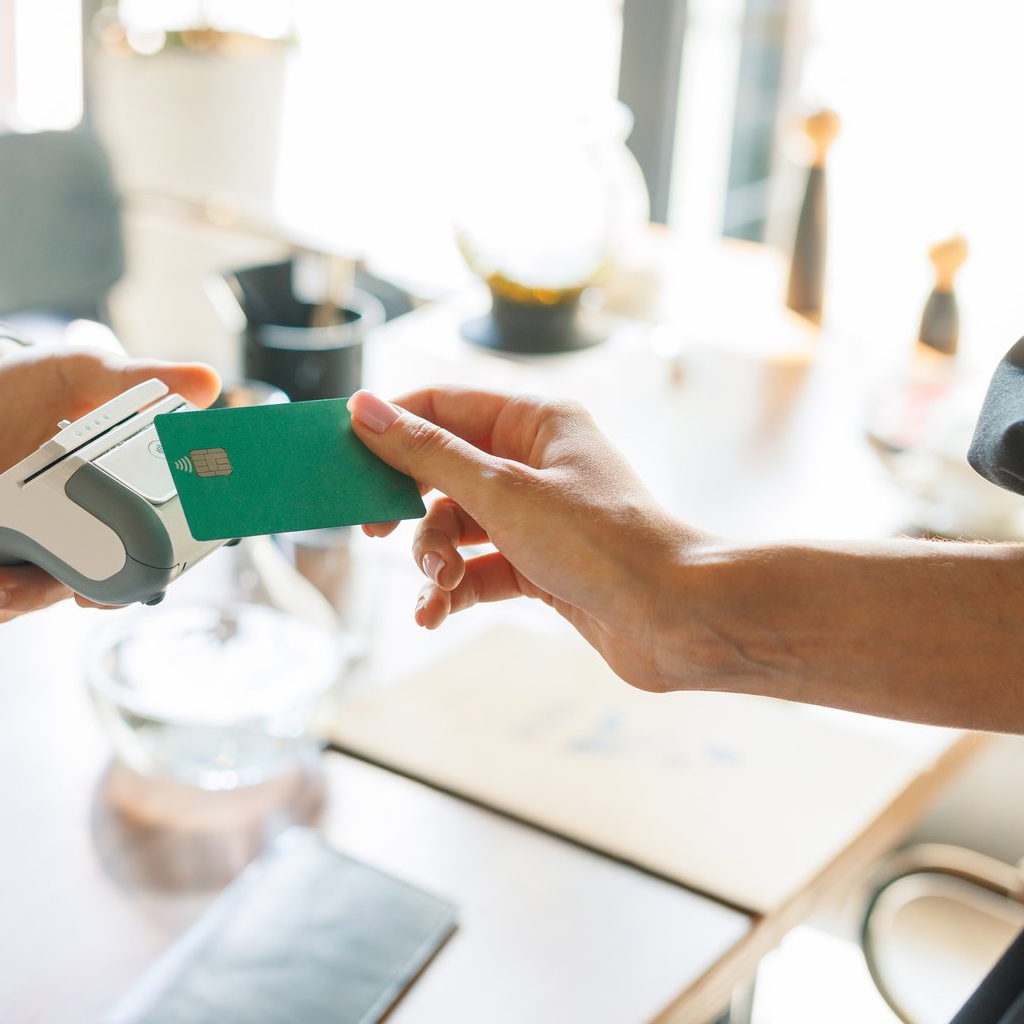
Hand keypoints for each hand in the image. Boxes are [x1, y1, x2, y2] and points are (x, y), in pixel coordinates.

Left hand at [0, 343, 219, 631]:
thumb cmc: (42, 385)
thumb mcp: (87, 372)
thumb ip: (138, 379)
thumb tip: (204, 382)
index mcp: (126, 500)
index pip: (141, 555)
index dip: (124, 584)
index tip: (94, 595)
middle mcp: (90, 537)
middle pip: (75, 587)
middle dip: (35, 595)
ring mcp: (44, 553)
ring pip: (31, 597)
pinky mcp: (0, 558)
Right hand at [347, 387, 711, 690]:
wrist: (678, 618)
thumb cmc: (604, 543)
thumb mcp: (500, 491)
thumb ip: (426, 453)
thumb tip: (364, 409)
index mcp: (535, 421)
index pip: (441, 405)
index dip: (390, 428)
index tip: (346, 459)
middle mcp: (536, 462)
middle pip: (440, 471)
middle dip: (410, 509)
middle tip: (374, 530)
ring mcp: (537, 516)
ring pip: (454, 527)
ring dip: (432, 557)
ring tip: (438, 585)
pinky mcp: (539, 565)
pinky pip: (475, 570)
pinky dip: (451, 590)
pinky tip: (434, 615)